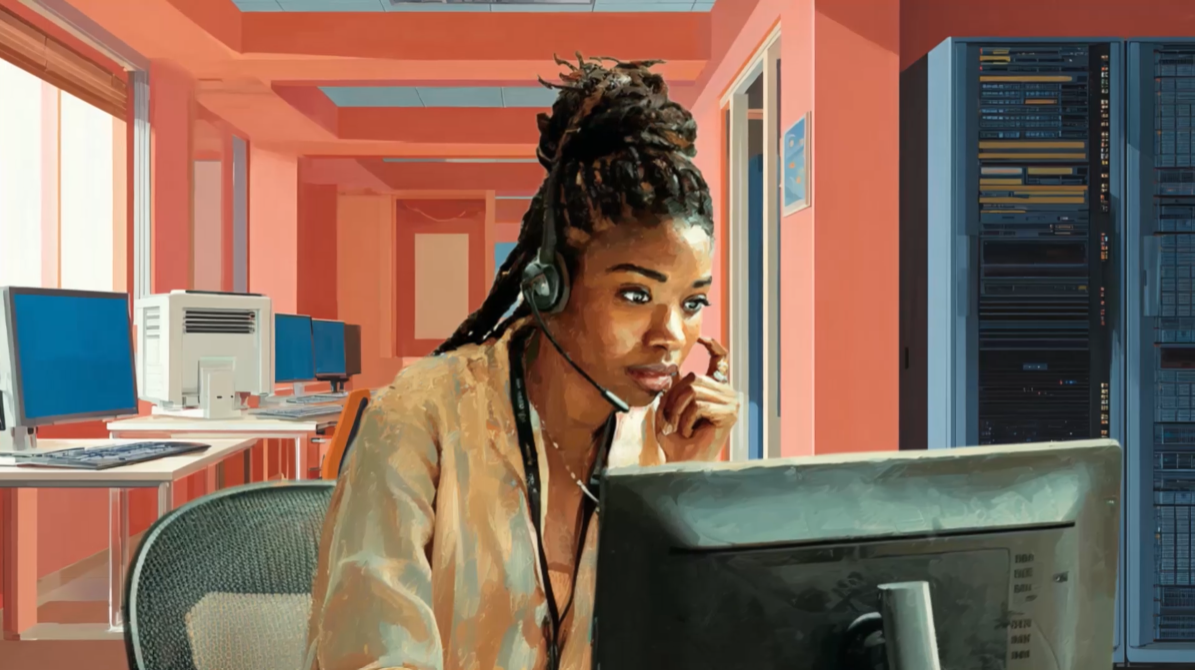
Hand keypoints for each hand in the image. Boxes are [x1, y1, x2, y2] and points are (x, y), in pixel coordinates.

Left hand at [655, 337, 739, 462]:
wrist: (684, 464)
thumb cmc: (676, 440)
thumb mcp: (668, 408)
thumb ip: (672, 388)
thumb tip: (672, 369)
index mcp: (715, 390)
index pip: (720, 360)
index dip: (712, 346)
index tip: (703, 338)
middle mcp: (727, 393)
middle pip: (694, 377)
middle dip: (674, 398)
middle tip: (670, 420)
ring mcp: (731, 402)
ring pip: (694, 390)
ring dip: (679, 411)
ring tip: (680, 427)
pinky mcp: (729, 413)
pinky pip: (699, 405)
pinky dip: (687, 419)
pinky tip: (690, 432)